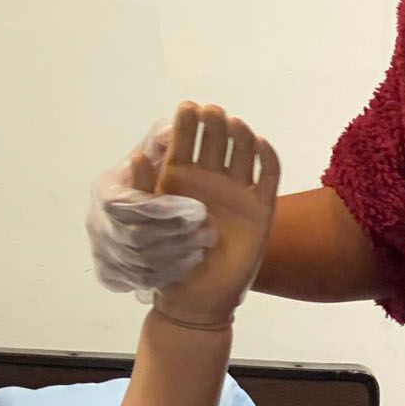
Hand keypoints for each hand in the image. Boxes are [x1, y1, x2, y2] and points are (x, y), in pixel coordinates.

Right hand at [87, 120, 216, 292]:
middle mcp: (96, 223)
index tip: (197, 208)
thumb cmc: (149, 179)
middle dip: (174, 235)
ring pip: (137, 264)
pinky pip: (136, 282)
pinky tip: (189, 265)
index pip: (127, 205)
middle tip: (208, 231)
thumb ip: (162, 142)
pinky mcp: (109, 274)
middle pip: (133, 238)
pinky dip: (165, 276)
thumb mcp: (154, 156)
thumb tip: (174, 129)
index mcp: (105, 191)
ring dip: (175, 257)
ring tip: (203, 249)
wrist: (134, 215)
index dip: (162, 209)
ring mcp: (101, 251)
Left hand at [152, 103, 279, 328]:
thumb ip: (144, 190)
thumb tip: (136, 155)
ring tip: (232, 124)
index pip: (186, 142)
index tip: (187, 108)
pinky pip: (268, 177)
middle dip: (214, 124)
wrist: (196, 298)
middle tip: (211, 111)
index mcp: (182, 178)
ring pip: (243, 153)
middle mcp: (211, 179)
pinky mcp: (261, 208)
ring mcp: (238, 192)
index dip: (187, 124)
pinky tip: (259, 144)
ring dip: (239, 136)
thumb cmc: (167, 261)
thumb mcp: (148, 223)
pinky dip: (267, 158)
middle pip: (217, 141)